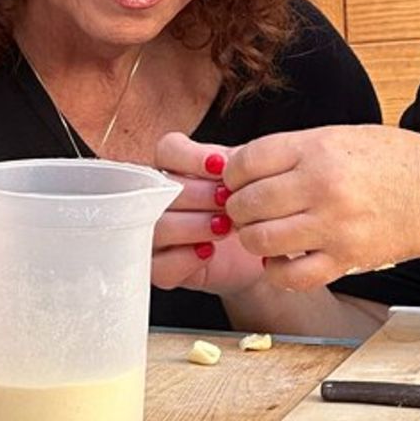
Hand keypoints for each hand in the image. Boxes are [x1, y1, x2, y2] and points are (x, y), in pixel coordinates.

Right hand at [152, 133, 264, 294]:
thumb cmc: (254, 209)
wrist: (264, 251)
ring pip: (158, 227)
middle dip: (199, 195)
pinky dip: (185, 258)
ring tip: (224, 226)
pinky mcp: (161, 269)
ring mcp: (155, 234)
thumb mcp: (250, 179)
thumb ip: (239, 163)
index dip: (191, 157)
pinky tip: (209, 251)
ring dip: (194, 225)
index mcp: (177, 168)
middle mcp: (159, 199)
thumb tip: (227, 160)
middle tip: (227, 201)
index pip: (167, 151)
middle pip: (161, 189)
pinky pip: (160, 266)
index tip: (220, 167)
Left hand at [220, 125, 419, 291]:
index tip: (237, 179)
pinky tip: (281, 259)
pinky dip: (276, 271)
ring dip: (253, 238)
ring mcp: (334, 226)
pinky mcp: (345, 259)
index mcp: (320, 148)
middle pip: (248, 202)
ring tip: (262, 232)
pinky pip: (291, 276)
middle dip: (238, 207)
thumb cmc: (395, 161)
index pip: (247, 161)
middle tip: (246, 208)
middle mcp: (323, 186)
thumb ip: (293, 150)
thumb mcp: (341, 136)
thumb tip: (239, 165)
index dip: (232, 173)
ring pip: (261, 240)